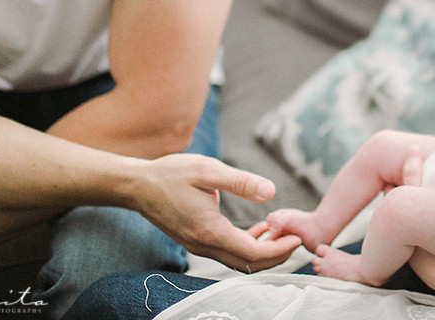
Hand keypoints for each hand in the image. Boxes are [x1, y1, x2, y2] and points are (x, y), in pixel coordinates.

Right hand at [133, 154, 301, 271]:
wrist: (138, 186)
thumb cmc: (171, 174)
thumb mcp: (207, 170)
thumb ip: (240, 182)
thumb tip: (270, 191)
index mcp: (209, 231)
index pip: (253, 252)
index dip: (279, 248)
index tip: (297, 236)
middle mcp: (204, 246)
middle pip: (248, 264)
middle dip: (276, 254)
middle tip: (295, 236)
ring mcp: (199, 247)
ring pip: (239, 261)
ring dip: (263, 251)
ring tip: (281, 231)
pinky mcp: (197, 242)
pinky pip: (228, 253)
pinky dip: (248, 246)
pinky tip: (259, 229)